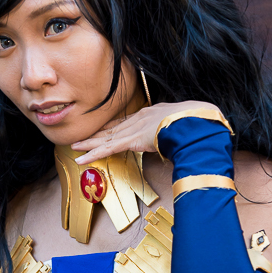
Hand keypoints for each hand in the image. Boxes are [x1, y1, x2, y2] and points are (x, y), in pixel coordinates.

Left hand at [72, 101, 221, 163]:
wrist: (194, 119)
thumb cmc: (196, 121)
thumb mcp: (185, 124)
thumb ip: (177, 131)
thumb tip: (181, 140)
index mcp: (151, 114)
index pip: (127, 122)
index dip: (113, 127)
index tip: (103, 130)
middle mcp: (139, 119)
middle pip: (113, 128)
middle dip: (97, 134)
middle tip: (81, 138)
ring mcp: (134, 129)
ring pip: (106, 138)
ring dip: (90, 144)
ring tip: (75, 147)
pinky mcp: (132, 140)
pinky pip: (108, 149)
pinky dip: (94, 154)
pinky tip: (82, 159)